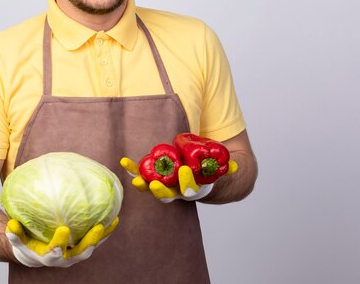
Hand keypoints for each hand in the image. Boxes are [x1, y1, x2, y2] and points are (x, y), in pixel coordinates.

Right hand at [5, 217, 118, 267]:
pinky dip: (105, 231)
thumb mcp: (18, 239)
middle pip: (80, 252)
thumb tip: (10, 224)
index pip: (55, 251)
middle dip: (90, 241)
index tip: (64, 230)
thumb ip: (14, 233)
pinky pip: (96, 239)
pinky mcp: (82, 247)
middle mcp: (65, 257)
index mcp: (49, 256)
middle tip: (98, 227)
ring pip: (91, 246)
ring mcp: (76, 253)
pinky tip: (114, 217)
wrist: (36, 254)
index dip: (60, 242)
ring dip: (102, 236)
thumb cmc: (27, 243)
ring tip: (113, 221)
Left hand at [120, 157, 237, 202]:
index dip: (187, 182)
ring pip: (153, 188)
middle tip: (154, 185)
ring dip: (143, 184)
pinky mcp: (155, 176)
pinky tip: (124, 162)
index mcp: (194, 189)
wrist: (202, 176)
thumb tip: (235, 166)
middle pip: (168, 195)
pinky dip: (134, 169)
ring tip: (135, 180)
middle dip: (160, 191)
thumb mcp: (223, 169)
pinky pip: (143, 174)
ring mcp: (166, 185)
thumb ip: (229, 167)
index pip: (190, 190)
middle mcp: (178, 191)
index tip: (186, 170)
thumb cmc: (213, 170)